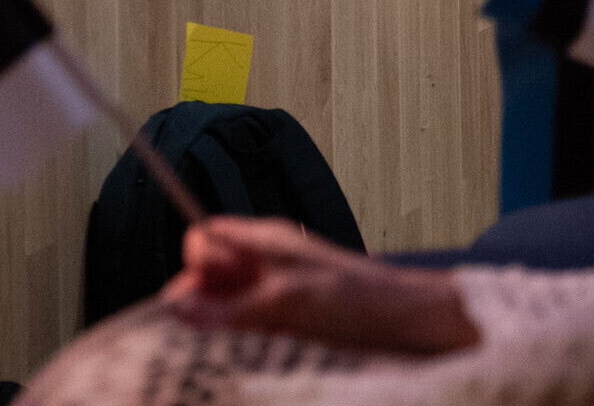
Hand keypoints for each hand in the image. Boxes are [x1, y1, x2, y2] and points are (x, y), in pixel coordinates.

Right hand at [162, 218, 478, 354]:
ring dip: (238, 334)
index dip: (196, 270)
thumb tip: (179, 306)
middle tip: (230, 333)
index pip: (203, 240)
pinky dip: (259, 347)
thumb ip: (233, 305)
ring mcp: (279, 295)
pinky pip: (256, 336)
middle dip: (213, 310)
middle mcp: (267, 264)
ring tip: (265, 343)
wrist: (414, 326)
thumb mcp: (289, 300)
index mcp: (263, 241)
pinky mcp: (292, 324)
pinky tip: (276, 353)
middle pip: (214, 282)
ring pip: (233, 314)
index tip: (200, 302)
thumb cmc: (363, 298)